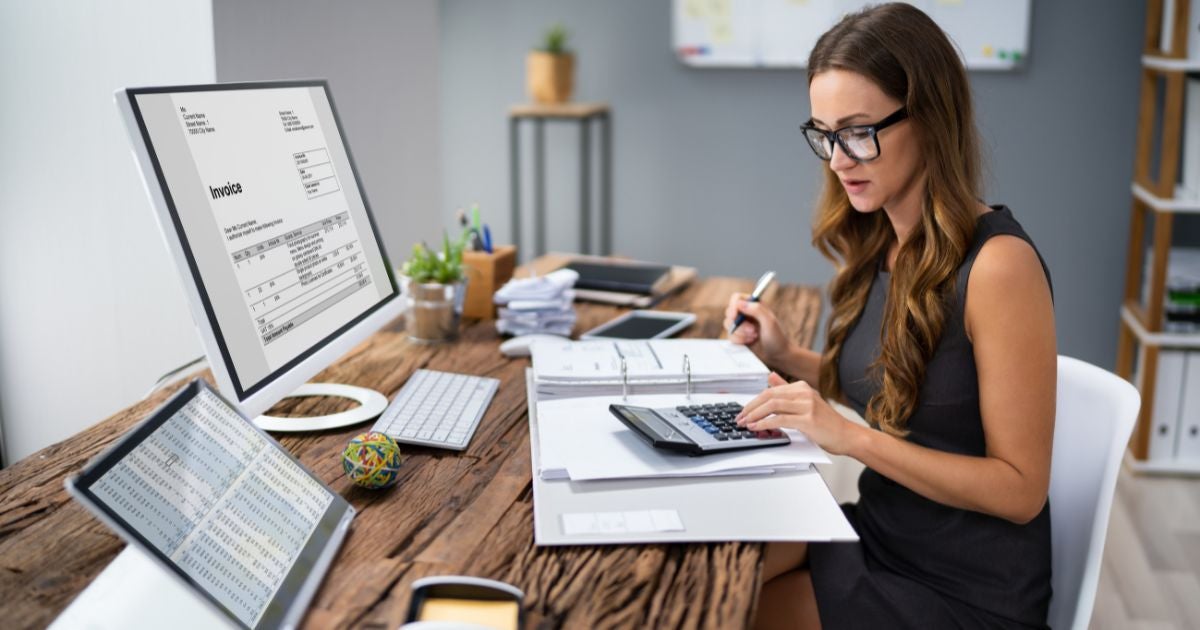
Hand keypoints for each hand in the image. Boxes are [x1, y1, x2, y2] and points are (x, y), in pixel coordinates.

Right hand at [723, 293, 793, 367]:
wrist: (778, 355)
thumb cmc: (777, 338)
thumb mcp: (770, 322)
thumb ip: (756, 310)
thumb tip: (739, 303)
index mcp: (755, 305)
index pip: (737, 298)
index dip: (733, 306)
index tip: (735, 316)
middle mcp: (746, 313)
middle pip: (729, 312)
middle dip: (739, 324)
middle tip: (752, 330)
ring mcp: (741, 325)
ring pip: (728, 324)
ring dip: (740, 333)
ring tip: (754, 336)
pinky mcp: (738, 336)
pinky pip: (730, 336)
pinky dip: (739, 340)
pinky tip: (750, 342)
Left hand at [736, 373, 863, 455]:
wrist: (846, 435)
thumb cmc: (826, 422)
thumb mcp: (806, 402)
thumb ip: (787, 390)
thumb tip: (770, 377)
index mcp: (801, 387)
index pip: (770, 391)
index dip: (754, 401)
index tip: (743, 412)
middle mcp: (804, 392)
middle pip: (769, 396)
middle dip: (750, 408)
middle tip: (739, 418)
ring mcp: (807, 405)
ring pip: (773, 405)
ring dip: (755, 415)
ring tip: (745, 423)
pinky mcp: (808, 419)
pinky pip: (781, 419)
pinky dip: (765, 423)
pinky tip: (757, 427)